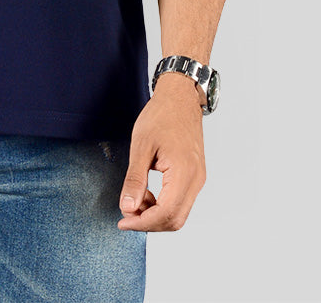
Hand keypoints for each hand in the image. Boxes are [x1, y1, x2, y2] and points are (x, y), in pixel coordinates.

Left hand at [117, 75, 205, 230]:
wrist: (180, 97)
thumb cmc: (161, 115)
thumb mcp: (141, 146)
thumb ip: (135, 180)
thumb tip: (128, 207)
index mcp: (184, 173)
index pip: (166, 214)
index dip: (142, 222)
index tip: (122, 220)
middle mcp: (196, 180)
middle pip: (174, 220)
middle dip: (148, 222)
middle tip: (126, 213)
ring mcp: (198, 178)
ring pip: (179, 213)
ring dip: (155, 214)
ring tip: (136, 198)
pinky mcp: (195, 175)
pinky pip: (180, 201)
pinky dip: (163, 204)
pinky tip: (148, 193)